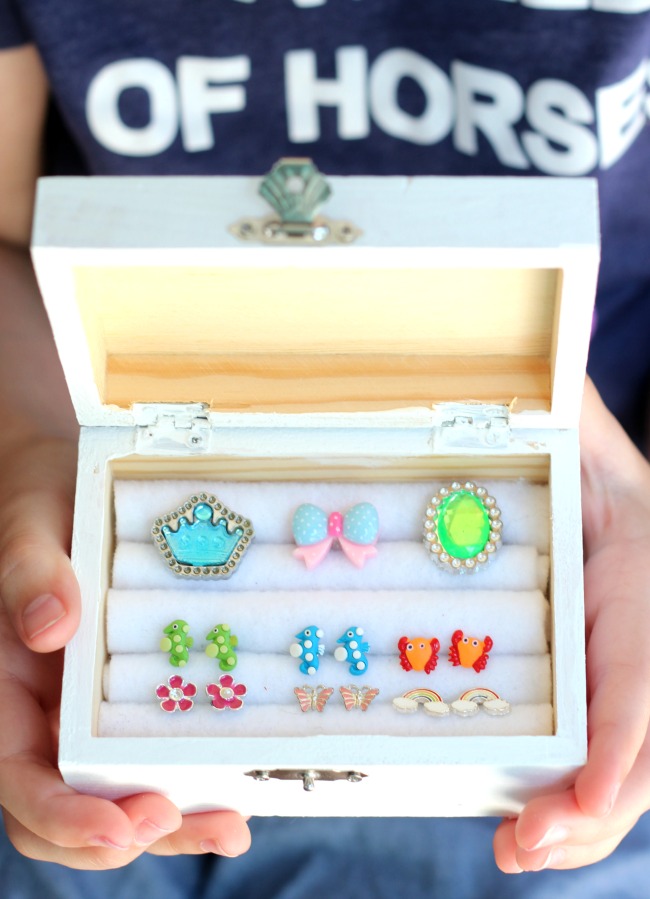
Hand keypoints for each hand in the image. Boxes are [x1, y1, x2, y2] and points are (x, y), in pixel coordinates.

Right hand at [0, 432, 250, 868]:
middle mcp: (42, 713)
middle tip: (186, 823)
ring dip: (165, 823)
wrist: (65, 482)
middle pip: (69, 806)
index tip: (117, 826)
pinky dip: (185, 779)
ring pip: (114, 794)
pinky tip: (231, 787)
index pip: (19, 777)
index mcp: (5, 689)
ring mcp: (85, 711)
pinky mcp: (126, 698)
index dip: (62, 815)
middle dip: (122, 834)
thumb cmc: (39, 498)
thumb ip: (30, 572)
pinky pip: (150, 753)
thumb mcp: (30, 525)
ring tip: (227, 828)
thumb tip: (52, 628)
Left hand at [493, 377, 649, 871]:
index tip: (589, 787)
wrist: (604, 501)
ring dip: (576, 824)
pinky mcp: (602, 701)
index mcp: (642, 587)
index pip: (642, 678)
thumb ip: (574, 422)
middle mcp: (644, 643)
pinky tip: (530, 833)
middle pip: (639, 747)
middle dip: (591, 805)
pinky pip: (599, 766)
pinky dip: (571, 809)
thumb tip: (551, 380)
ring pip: (623, 774)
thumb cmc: (591, 474)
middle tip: (530, 839)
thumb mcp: (583, 442)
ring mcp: (628, 681)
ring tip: (521, 850)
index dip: (622, 739)